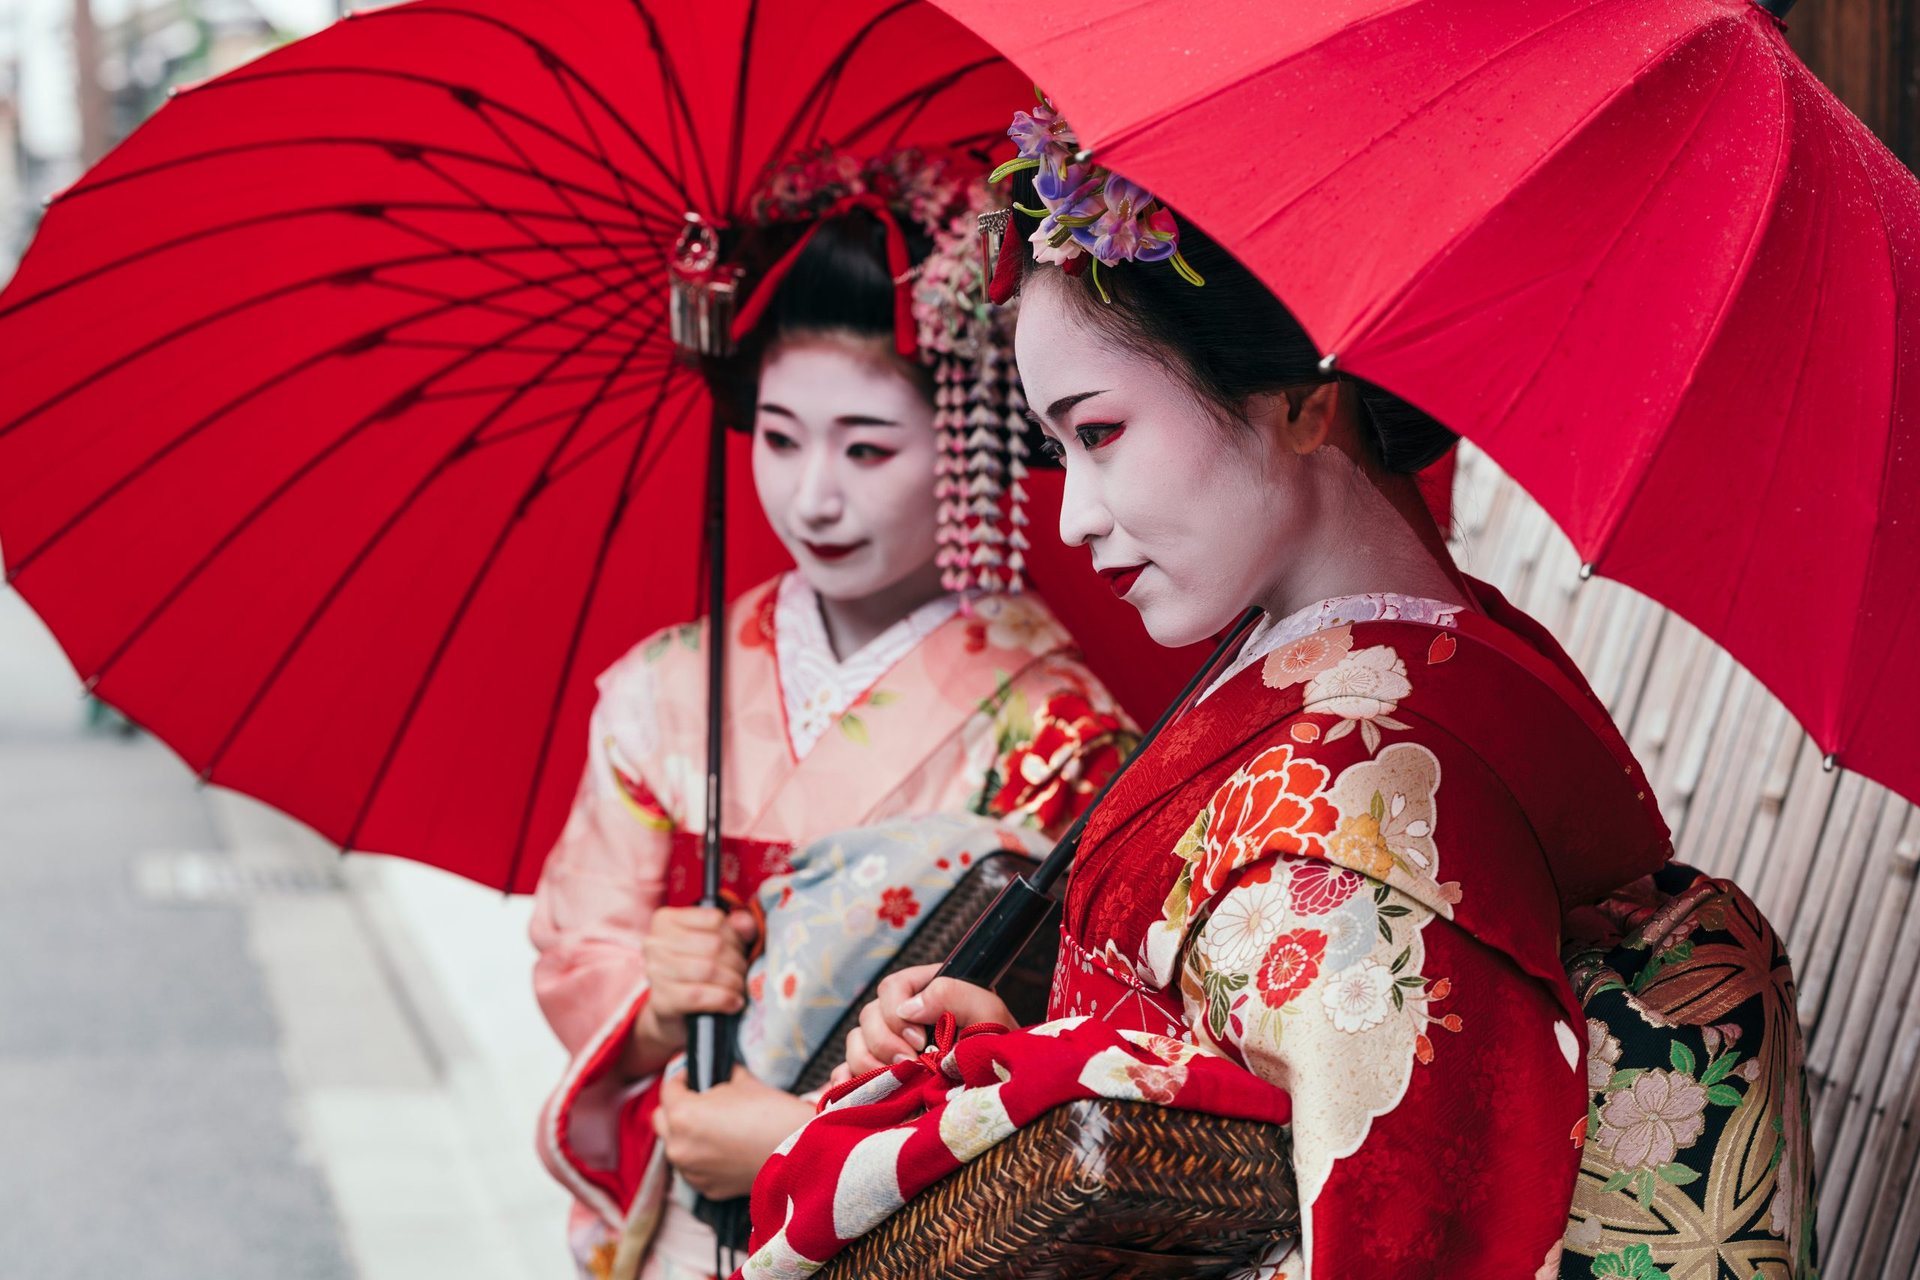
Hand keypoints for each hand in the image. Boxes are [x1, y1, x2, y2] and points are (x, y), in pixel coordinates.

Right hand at [625, 905, 756, 1077]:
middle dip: (737, 961)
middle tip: (742, 974)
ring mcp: (654, 971)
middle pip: (714, 944)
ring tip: (739, 988)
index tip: (740, 951)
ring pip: (708, 969)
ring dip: (733, 981)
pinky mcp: (660, 999)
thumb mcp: (717, 943)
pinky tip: (734, 1003)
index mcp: (665, 920)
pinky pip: (699, 995)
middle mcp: (654, 942)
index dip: (736, 937)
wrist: (675, 1014)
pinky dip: (723, 999)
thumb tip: (747, 924)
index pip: (714, 919)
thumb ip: (735, 928)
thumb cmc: (698, 970)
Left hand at [653, 1067, 814, 1199]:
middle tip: (699, 1099)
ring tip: (715, 1126)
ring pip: (675, 1146)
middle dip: (676, 1107)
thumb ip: (720, 1078)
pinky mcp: (705, 1188)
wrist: (798, 1153)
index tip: (695, 1072)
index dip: (683, 1076)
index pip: (669, 1088)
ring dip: (687, 1134)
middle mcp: (677, 1145)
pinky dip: (702, 1157)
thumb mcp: (741, 1082)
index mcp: (682, 1114)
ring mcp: (690, 1171)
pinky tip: (725, 1148)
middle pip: (660, 1120)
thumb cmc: (770, 1111)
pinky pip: (693, 1167)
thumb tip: (717, 1075)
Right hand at [830, 963, 1016, 1085]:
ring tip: (897, 1083)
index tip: (919, 1040)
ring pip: (856, 1042)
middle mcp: (905, 1017)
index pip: (892, 987)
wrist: (999, 1094)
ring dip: (868, 1063)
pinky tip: (863, 1095)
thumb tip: (908, 1007)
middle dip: (884, 1043)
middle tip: (910, 1065)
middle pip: (869, 1015)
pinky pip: (845, 1073)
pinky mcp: (880, 1076)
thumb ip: (954, 994)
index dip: (896, 1013)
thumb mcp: (989, 1014)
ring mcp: (889, 1047)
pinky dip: (847, 1082)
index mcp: (927, 993)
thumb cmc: (1000, 1051)